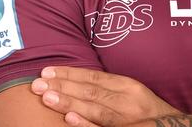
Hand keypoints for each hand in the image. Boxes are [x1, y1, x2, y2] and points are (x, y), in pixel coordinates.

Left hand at [31, 66, 180, 126]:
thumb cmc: (154, 115)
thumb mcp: (134, 97)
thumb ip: (111, 91)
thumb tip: (78, 85)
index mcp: (129, 87)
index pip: (94, 78)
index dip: (70, 74)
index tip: (47, 71)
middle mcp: (130, 100)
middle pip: (91, 91)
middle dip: (62, 86)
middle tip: (37, 83)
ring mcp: (130, 118)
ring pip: (96, 108)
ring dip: (69, 101)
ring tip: (47, 97)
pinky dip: (88, 124)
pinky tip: (71, 119)